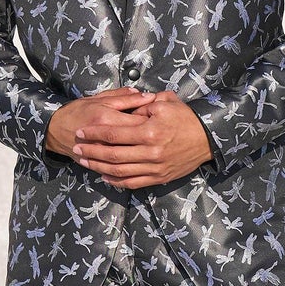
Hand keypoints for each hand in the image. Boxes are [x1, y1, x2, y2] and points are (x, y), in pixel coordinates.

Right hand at [45, 86, 156, 160]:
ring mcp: (100, 152)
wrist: (54, 129)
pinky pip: (115, 169)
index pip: (136, 121)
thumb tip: (147, 95)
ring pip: (126, 158)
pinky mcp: (96, 163)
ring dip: (140, 156)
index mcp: (106, 117)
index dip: (151, 121)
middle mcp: (103, 137)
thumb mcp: (99, 98)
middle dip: (149, 141)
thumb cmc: (78, 110)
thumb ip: (123, 97)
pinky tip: (137, 165)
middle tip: (161, 137)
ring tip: (151, 152)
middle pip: (134, 141)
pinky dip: (127, 168)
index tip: (161, 120)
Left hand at [50, 86, 212, 189]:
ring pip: (120, 171)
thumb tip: (123, 111)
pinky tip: (104, 176)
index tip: (81, 132)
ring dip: (99, 167)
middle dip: (91, 151)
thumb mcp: (165, 103)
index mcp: (149, 131)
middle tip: (76, 148)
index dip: (94, 133)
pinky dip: (116, 181)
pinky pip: (133, 182)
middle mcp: (150, 152)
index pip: (114, 134)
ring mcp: (155, 167)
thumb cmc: (185, 117)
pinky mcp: (159, 177)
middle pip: (112, 154)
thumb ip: (141, 106)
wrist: (208, 138)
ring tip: (85, 161)